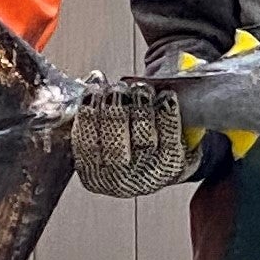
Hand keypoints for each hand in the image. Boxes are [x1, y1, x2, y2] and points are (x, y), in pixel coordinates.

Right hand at [67, 75, 194, 196]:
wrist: (162, 163)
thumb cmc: (126, 145)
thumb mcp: (101, 134)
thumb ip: (92, 111)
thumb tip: (94, 79)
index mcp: (93, 173)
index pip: (85, 143)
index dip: (88, 114)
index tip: (93, 91)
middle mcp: (119, 179)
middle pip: (114, 143)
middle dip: (115, 110)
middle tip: (117, 89)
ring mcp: (148, 175)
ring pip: (143, 138)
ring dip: (140, 108)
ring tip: (140, 90)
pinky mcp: (173, 166)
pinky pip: (170, 138)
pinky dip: (167, 114)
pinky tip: (165, 97)